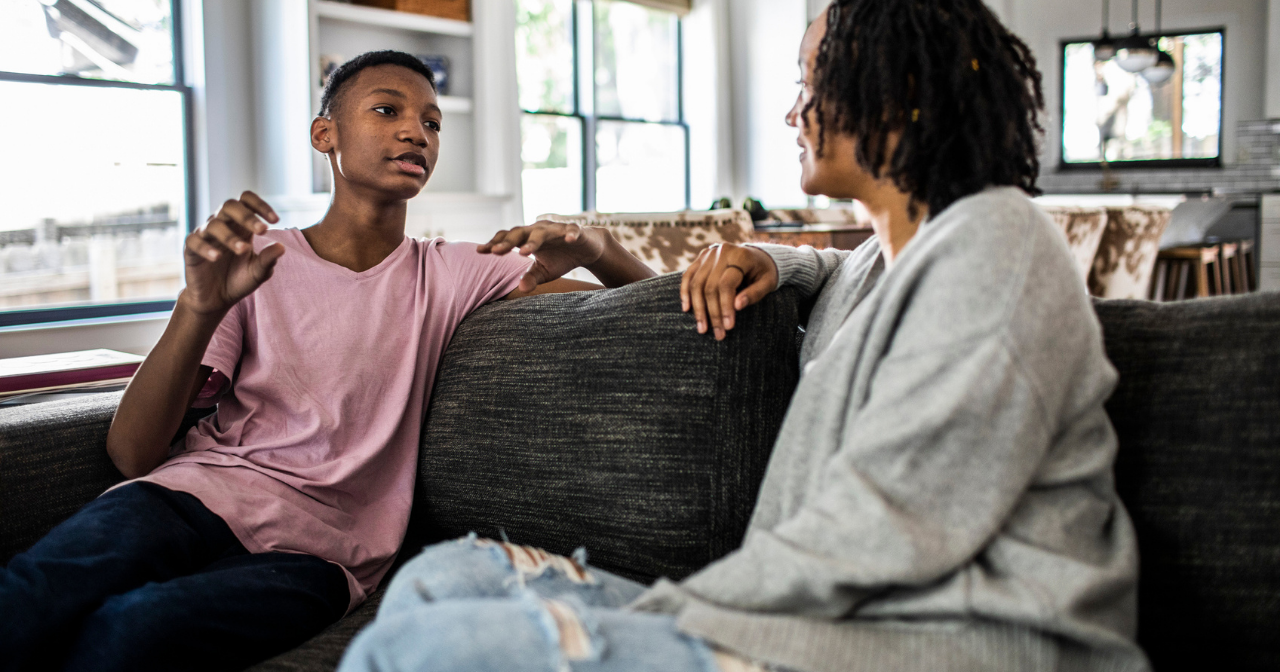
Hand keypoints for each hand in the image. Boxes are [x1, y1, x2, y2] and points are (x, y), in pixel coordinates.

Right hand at [180, 191, 285, 316]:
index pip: (247, 201)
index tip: (276, 220)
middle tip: (263, 231)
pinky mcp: (191, 250)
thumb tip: (281, 247)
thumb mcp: (258, 272)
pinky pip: (195, 241)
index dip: (260, 205)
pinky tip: (217, 257)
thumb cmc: (239, 280)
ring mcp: (205, 236)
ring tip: (244, 250)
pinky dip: (206, 248)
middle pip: (229, 205)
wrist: (216, 300)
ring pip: (214, 224)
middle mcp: (222, 226)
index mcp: (241, 226)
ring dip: (230, 236)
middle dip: (247, 216)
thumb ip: (268, 260)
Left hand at [478, 219, 607, 292]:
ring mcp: (557, 229)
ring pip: (542, 232)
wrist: (587, 249)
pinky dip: (570, 234)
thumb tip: (521, 289)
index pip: (508, 239)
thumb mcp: (544, 271)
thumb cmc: (561, 258)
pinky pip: (572, 230)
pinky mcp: (575, 230)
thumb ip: (531, 278)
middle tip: (496, 252)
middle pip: (520, 233)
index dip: (494, 244)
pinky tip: (569, 240)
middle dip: (508, 242)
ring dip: (533, 241)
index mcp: (528, 238)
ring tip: (524, 253)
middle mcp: (539, 230)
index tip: (480, 251)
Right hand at [681, 244, 778, 340]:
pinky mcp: (701, 258)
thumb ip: (754, 294)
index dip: (725, 307)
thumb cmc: (764, 272)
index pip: (726, 284)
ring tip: (702, 328)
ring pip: (696, 284)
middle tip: (718, 333)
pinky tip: (687, 309)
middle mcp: (722, 252)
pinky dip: (685, 293)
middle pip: (709, 286)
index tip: (728, 327)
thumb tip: (737, 306)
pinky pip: (688, 276)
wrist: (757, 256)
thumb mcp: (768, 282)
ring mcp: (709, 254)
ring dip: (697, 308)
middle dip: (712, 313)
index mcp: (740, 256)